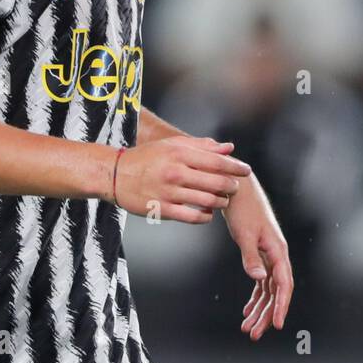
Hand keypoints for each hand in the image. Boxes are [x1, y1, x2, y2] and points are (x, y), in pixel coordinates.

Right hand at [114, 136, 252, 223]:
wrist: (115, 174)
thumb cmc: (147, 157)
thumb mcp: (172, 145)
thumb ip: (201, 146)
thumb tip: (228, 148)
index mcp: (178, 153)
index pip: (216, 161)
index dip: (235, 167)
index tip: (246, 171)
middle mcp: (175, 172)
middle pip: (215, 182)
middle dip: (231, 186)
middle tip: (235, 188)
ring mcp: (168, 192)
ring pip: (207, 201)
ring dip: (221, 202)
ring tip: (223, 201)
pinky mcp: (162, 209)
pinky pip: (193, 217)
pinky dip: (205, 217)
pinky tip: (208, 213)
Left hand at [224, 177, 292, 340]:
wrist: (235, 188)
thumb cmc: (242, 208)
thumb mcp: (244, 233)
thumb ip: (251, 257)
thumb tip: (259, 279)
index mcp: (278, 251)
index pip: (284, 285)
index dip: (282, 306)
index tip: (277, 326)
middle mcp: (277, 255)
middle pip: (276, 292)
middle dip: (266, 315)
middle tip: (253, 334)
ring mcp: (268, 255)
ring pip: (268, 289)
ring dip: (259, 309)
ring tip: (247, 328)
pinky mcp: (259, 253)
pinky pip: (261, 281)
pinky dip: (255, 296)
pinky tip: (246, 309)